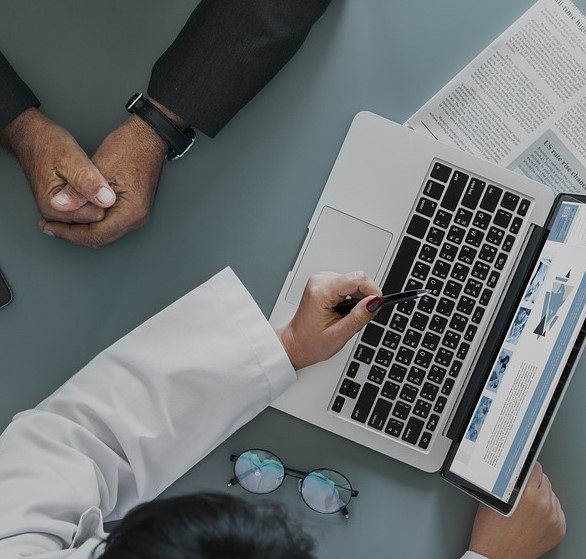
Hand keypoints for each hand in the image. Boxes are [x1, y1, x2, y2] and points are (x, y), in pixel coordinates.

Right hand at [0, 107, 114, 222]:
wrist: (32, 139)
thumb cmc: (48, 146)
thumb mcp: (72, 158)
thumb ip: (88, 181)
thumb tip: (107, 200)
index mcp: (55, 208)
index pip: (97, 215)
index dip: (103, 198)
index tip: (97, 180)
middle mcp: (55, 217)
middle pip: (95, 219)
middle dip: (99, 201)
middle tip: (92, 180)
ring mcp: (58, 215)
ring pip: (92, 217)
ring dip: (95, 201)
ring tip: (87, 182)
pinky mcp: (62, 211)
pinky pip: (87, 213)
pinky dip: (90, 202)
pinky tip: (86, 188)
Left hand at [37, 115, 166, 247]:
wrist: (148, 138)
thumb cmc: (129, 148)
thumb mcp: (98, 167)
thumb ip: (78, 191)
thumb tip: (59, 206)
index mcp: (131, 212)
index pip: (96, 235)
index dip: (69, 233)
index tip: (49, 226)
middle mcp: (137, 218)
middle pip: (101, 239)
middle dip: (73, 234)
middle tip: (49, 225)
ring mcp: (138, 215)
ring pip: (105, 233)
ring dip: (82, 229)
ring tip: (59, 220)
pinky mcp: (134, 209)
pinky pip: (111, 224)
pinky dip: (92, 222)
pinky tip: (77, 212)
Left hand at [276, 271, 381, 369]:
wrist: (295, 344)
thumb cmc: (310, 342)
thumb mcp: (339, 335)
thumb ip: (359, 317)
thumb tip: (375, 302)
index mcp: (321, 292)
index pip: (357, 279)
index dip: (373, 291)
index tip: (377, 305)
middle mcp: (320, 281)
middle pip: (357, 279)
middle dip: (364, 298)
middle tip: (359, 318)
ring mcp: (321, 281)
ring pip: (354, 282)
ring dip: (357, 300)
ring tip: (346, 317)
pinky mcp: (325, 284)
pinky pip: (347, 285)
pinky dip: (351, 299)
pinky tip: (342, 311)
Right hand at [468, 462, 565, 558]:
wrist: (497, 556)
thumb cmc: (490, 530)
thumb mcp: (493, 498)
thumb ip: (505, 481)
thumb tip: (514, 470)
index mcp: (526, 495)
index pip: (535, 467)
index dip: (527, 466)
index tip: (524, 466)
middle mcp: (543, 505)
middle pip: (544, 479)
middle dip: (533, 480)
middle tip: (522, 486)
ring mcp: (553, 519)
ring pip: (552, 494)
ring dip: (541, 494)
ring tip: (527, 502)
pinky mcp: (559, 530)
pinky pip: (557, 510)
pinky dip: (548, 509)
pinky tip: (534, 513)